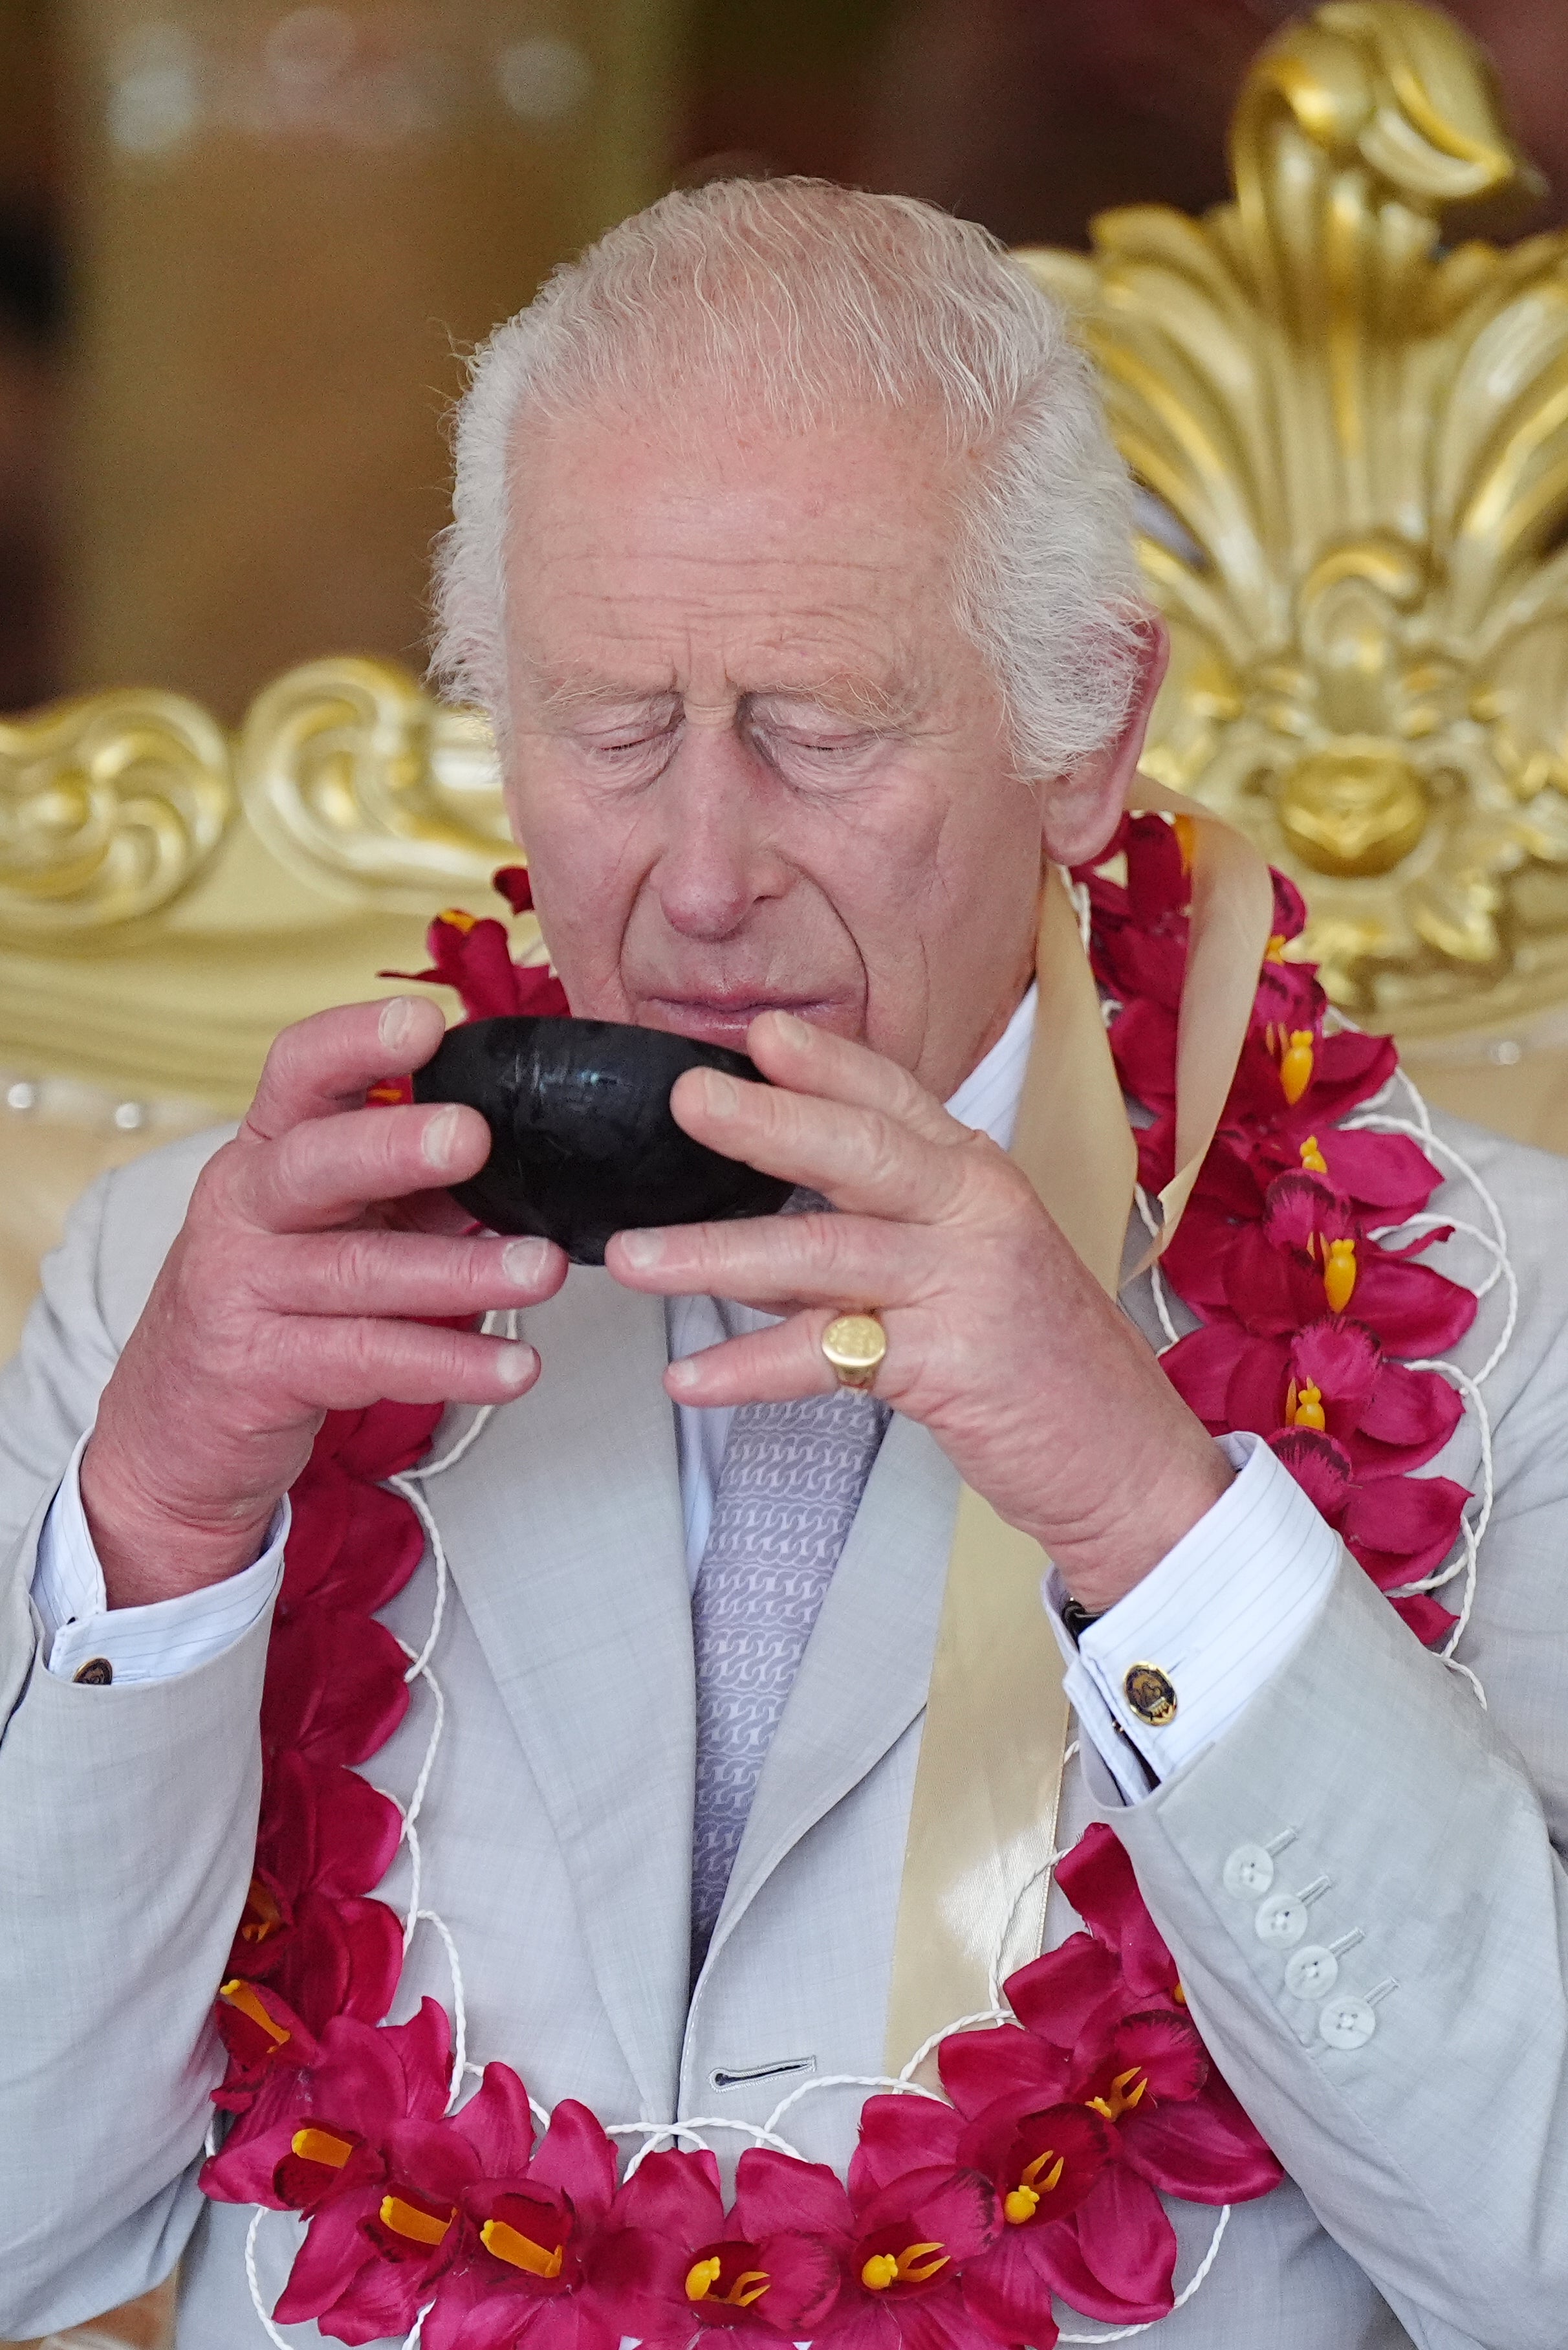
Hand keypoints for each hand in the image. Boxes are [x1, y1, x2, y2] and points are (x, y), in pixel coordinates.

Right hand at [80, 997, 566, 1607]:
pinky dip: (447, 1363)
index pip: (298, 1073)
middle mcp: (243, 1209)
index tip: (427, 1021)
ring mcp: (241, 1290)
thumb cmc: (275, 1302)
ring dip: (461, 1271)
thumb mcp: (334, 1226)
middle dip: (394, 1145)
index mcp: (266, 1152)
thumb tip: (528, 1154)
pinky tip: (514, 1368)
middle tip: (473, 1136)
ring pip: (357, 1271)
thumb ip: (416, 1190)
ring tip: (544, 1269)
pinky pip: (366, 1359)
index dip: (356, 1042)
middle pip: (314, 1162)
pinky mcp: (259, 1372)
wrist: (175, 1428)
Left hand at [604, 1009, 1229, 1607]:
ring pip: (826, 1253)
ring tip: (634, 1258)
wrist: (1129, 1463)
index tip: (755, 1032)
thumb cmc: (1041, 1363)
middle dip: (765, 1122)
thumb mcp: (970, 1271)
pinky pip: (830, 1359)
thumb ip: (875, 1237)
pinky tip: (689, 1377)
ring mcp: (967, 1286)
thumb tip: (760, 1223)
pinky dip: (751, 1368)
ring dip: (718, 1255)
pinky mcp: (952, 1366)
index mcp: (980, 1180)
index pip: (895, 1099)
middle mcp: (977, 1215)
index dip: (825, 1062)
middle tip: (686, 1099)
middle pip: (861, 1150)